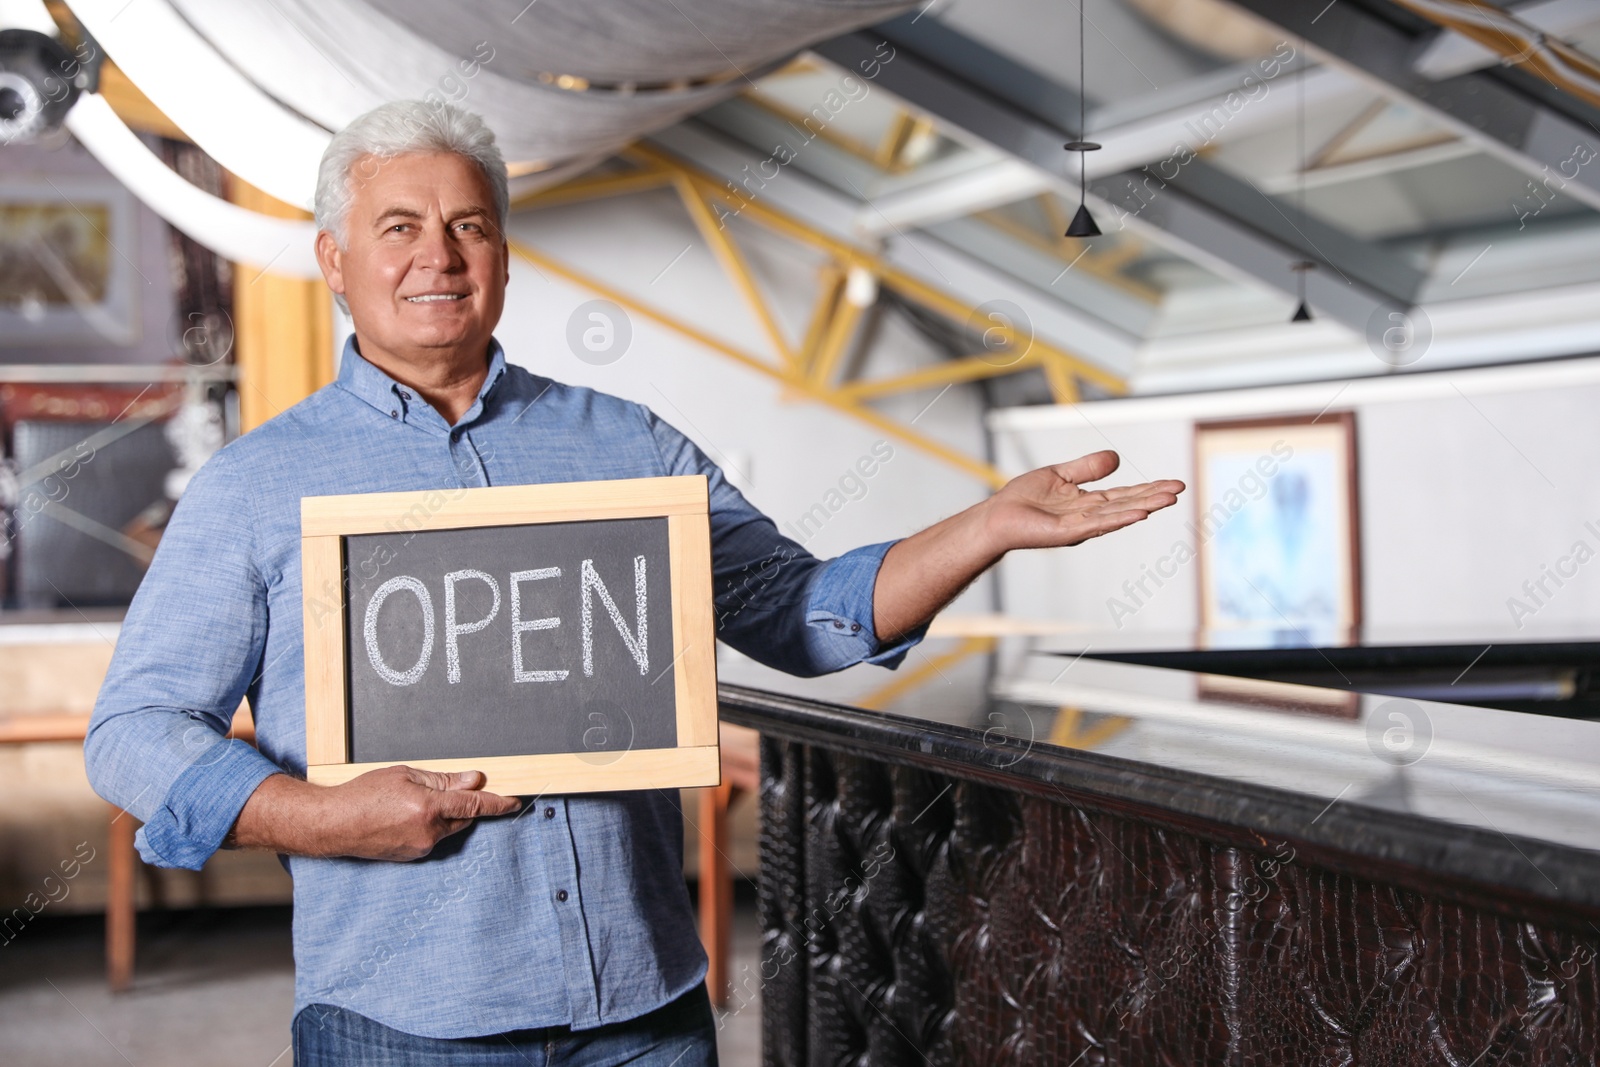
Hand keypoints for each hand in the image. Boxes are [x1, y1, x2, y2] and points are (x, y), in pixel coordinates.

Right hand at [231, 766, 520, 860]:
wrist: (332, 824)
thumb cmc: (363, 794)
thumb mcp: (405, 775)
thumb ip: (443, 780)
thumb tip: (475, 781)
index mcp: (428, 809)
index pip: (474, 805)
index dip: (498, 803)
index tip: (516, 802)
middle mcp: (427, 833)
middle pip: (463, 817)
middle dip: (463, 804)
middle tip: (447, 789)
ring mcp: (420, 848)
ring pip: (448, 828)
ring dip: (443, 815)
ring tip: (411, 802)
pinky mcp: (411, 856)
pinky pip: (432, 838)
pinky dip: (429, 826)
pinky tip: (405, 816)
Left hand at [981, 450, 1183, 552]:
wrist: (997, 516)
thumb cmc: (1023, 498)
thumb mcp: (1060, 474)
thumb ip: (1087, 468)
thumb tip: (1116, 458)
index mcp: (1089, 502)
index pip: (1126, 495)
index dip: (1149, 489)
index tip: (1174, 484)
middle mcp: (1089, 516)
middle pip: (1128, 505)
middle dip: (1154, 497)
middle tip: (1180, 490)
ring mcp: (1080, 525)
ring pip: (1118, 515)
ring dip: (1144, 507)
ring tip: (1168, 500)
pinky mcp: (1067, 532)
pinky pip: (1098, 524)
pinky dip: (1119, 519)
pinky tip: (1139, 514)